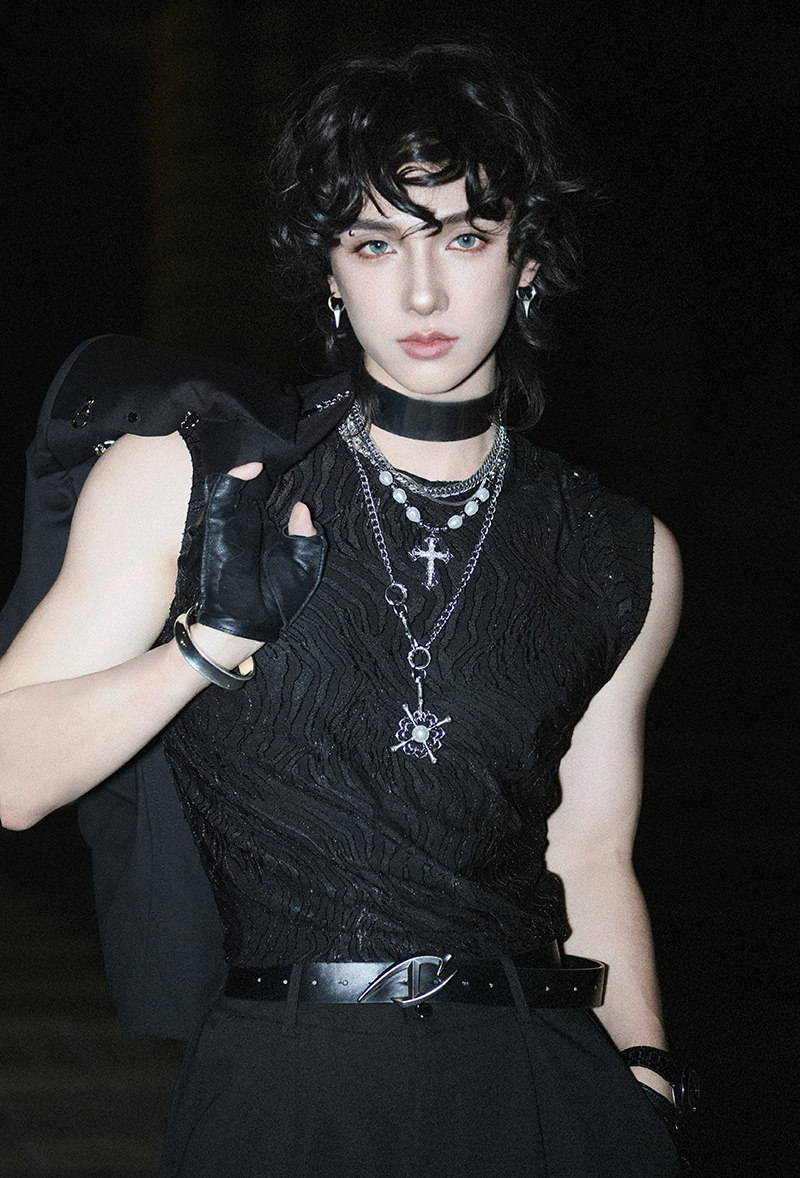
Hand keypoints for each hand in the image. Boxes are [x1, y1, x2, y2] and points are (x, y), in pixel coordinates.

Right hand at [186, 462, 325, 652]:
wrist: (248, 625)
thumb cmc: (276, 601)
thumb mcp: (305, 565)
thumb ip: (308, 536)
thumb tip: (302, 506)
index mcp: (266, 531)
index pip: (270, 497)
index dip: (280, 478)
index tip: (296, 458)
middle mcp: (247, 523)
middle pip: (251, 485)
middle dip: (264, 466)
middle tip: (279, 444)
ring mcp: (231, 523)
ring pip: (233, 485)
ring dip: (247, 466)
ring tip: (265, 449)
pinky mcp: (218, 528)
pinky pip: (221, 496)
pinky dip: (233, 477)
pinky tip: (253, 467)